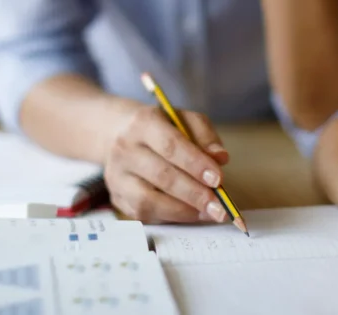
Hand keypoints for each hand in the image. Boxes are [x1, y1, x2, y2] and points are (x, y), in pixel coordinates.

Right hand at [103, 105, 230, 223]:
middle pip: (161, 176)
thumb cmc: (160, 128)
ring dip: (182, 211)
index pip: (170, 145)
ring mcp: (116, 176)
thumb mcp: (185, 120)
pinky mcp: (116, 197)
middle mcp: (125, 149)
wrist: (118, 133)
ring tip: (208, 212)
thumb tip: (221, 158)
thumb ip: (205, 136)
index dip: (196, 164)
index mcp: (143, 122)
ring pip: (148, 201)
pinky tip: (190, 214)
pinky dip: (170, 218)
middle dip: (194, 194)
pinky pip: (143, 214)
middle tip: (219, 206)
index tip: (218, 179)